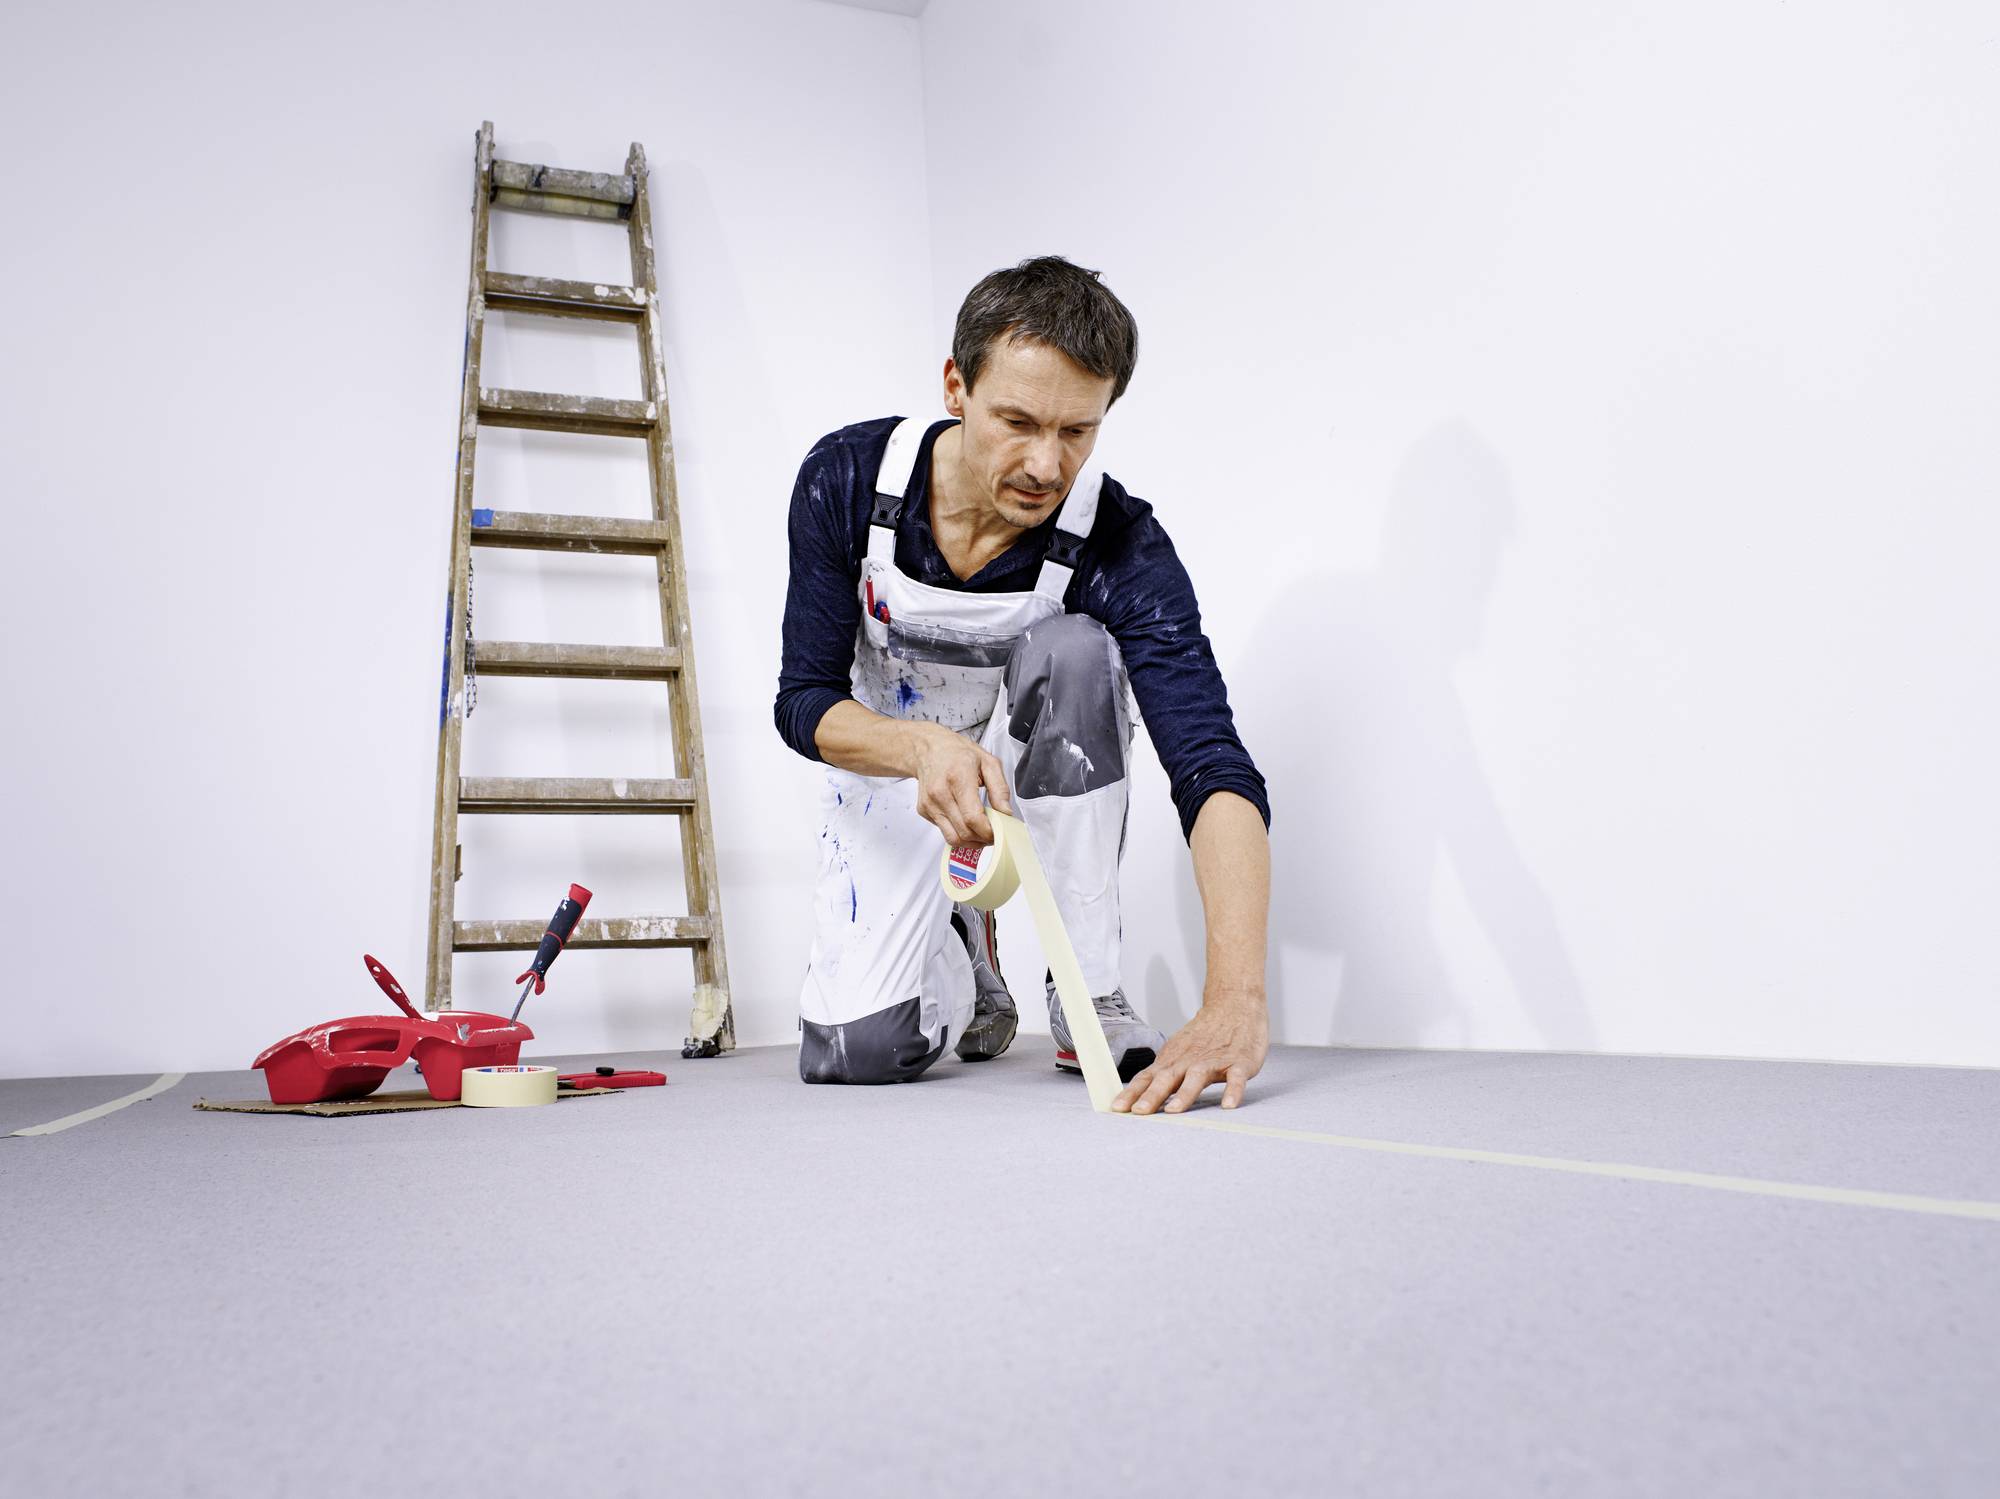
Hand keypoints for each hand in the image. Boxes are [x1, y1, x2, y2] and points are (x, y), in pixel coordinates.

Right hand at [908, 723, 1013, 845]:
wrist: (928, 748)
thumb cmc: (958, 753)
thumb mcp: (988, 762)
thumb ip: (1000, 789)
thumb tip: (1006, 813)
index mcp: (958, 777)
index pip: (973, 818)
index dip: (989, 831)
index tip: (999, 832)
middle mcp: (940, 792)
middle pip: (964, 832)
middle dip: (982, 838)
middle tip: (994, 832)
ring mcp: (929, 804)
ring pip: (953, 838)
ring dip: (971, 841)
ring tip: (981, 831)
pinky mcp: (924, 811)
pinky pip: (944, 832)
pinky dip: (958, 832)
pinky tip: (965, 820)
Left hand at [1113, 996, 1268, 1113]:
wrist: (1234, 1006)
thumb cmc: (1204, 1035)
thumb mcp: (1177, 1052)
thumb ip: (1162, 1075)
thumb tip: (1137, 1097)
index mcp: (1173, 1059)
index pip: (1147, 1077)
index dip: (1132, 1093)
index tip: (1118, 1107)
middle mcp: (1189, 1060)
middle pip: (1167, 1078)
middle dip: (1152, 1095)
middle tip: (1139, 1112)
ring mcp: (1214, 1061)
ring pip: (1197, 1077)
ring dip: (1184, 1094)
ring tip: (1174, 1111)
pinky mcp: (1239, 1063)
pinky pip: (1236, 1078)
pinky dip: (1232, 1091)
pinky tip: (1228, 1105)